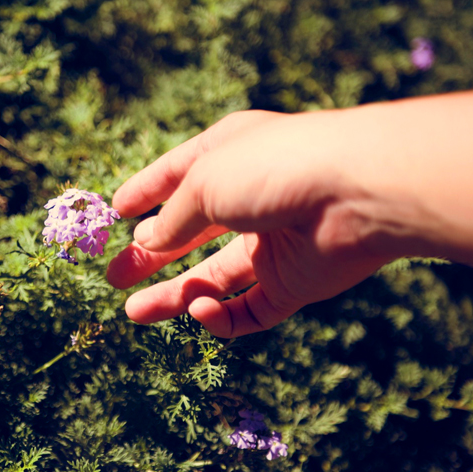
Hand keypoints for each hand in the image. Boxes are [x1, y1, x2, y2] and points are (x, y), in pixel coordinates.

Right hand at [106, 110, 397, 337]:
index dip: (146, 192)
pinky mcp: (295, 282)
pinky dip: (221, 316)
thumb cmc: (274, 168)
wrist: (358, 193)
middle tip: (114, 277)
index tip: (115, 212)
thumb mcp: (204, 184)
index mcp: (228, 155)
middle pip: (191, 233)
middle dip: (150, 255)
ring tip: (133, 312)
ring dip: (174, 295)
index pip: (178, 174)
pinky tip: (198, 310)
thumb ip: (172, 218)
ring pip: (214, 277)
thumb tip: (147, 242)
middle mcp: (250, 197)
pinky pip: (250, 308)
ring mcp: (273, 242)